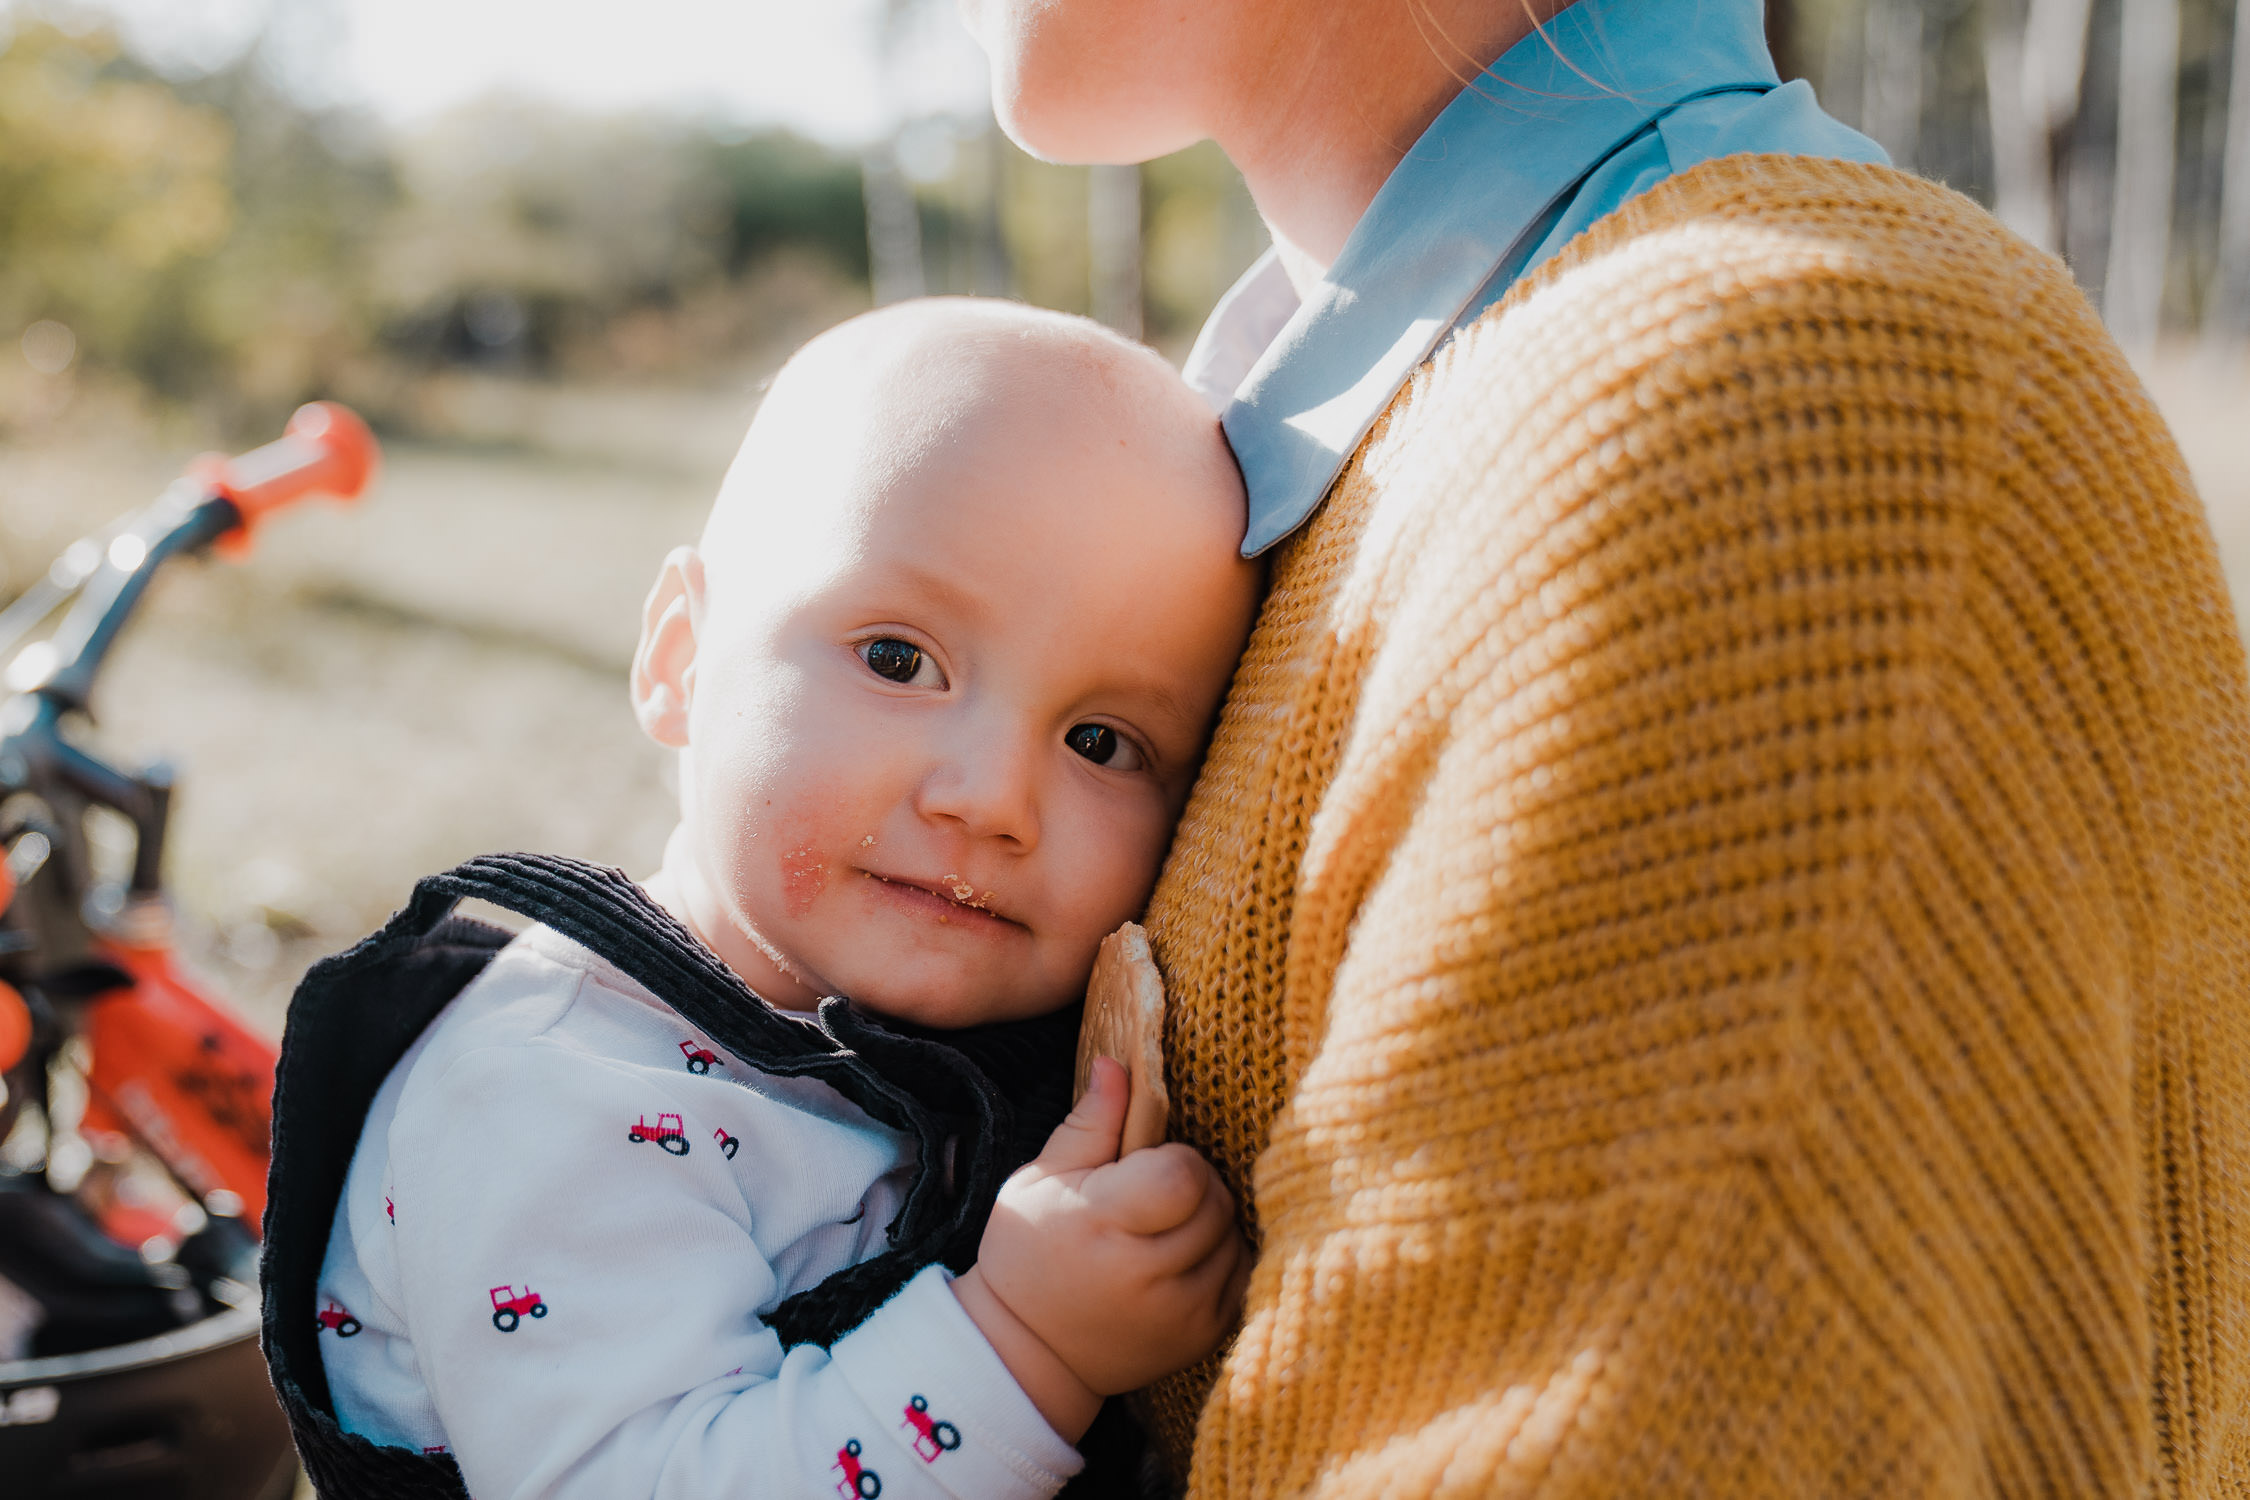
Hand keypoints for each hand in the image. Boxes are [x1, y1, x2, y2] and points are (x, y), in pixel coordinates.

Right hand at [953, 1058, 1249, 1440]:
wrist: (1028, 1352)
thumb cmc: (1030, 1254)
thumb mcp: (1042, 1180)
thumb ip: (1091, 1122)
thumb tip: (1118, 1062)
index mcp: (1102, 1223)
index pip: (1184, 1176)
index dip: (1177, 1161)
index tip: (1149, 1169)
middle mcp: (1146, 1274)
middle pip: (1217, 1203)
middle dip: (1198, 1187)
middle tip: (1159, 1198)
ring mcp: (1179, 1312)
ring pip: (1234, 1237)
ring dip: (1212, 1223)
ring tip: (1168, 1229)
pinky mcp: (1202, 1336)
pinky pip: (1243, 1276)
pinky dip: (1222, 1259)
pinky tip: (1184, 1259)